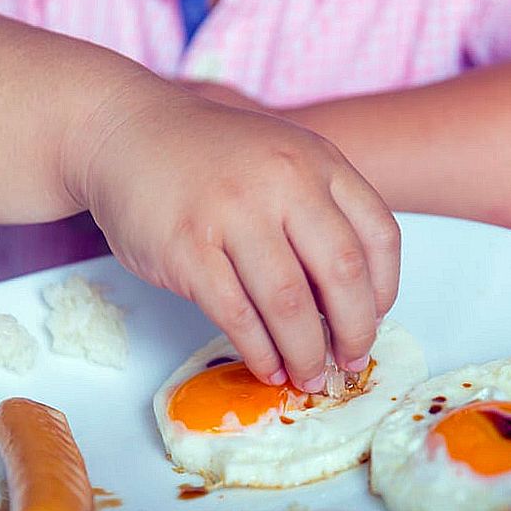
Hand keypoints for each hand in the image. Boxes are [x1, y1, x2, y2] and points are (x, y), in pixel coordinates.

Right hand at [78, 80, 399, 391]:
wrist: (127, 133)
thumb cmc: (210, 159)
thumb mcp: (281, 160)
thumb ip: (320, 212)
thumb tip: (352, 304)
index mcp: (317, 161)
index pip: (378, 235)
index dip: (384, 291)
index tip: (374, 320)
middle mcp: (282, 181)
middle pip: (341, 274)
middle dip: (353, 332)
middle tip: (348, 362)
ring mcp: (233, 213)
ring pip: (289, 303)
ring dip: (305, 353)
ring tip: (308, 377)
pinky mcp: (187, 248)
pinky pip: (236, 315)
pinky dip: (259, 351)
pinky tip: (267, 367)